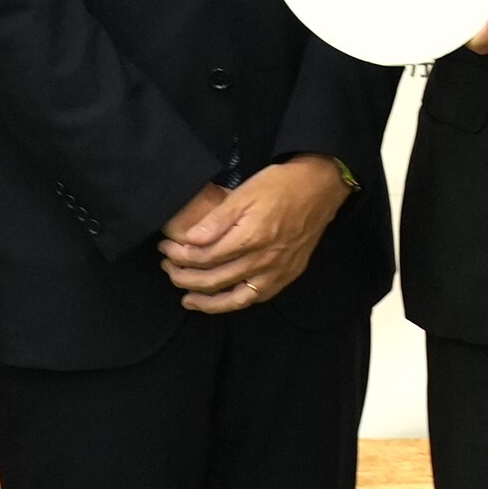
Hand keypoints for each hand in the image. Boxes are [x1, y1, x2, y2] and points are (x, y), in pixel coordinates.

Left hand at [160, 158, 348, 312]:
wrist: (321, 187)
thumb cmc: (281, 185)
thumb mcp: (244, 193)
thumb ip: (216, 220)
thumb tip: (189, 240)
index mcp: (250, 238)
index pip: (204, 257)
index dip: (180, 256)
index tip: (166, 249)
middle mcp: (263, 260)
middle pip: (214, 280)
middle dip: (185, 276)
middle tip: (168, 268)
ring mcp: (277, 271)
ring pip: (234, 298)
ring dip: (206, 301)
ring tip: (187, 298)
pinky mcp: (287, 275)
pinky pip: (256, 298)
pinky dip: (235, 303)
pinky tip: (222, 300)